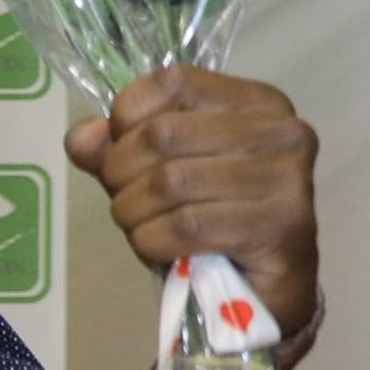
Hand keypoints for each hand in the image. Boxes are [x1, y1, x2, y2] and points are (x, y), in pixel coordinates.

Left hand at [66, 66, 320, 336]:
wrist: (263, 287)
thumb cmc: (208, 217)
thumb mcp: (154, 172)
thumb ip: (114, 146)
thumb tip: (81, 137)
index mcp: (256, 102)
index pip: (172, 81)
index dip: (127, 119)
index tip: (124, 151)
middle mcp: (281, 131)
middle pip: (162, 133)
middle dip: (120, 173)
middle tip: (125, 200)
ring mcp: (287, 179)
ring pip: (169, 182)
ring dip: (132, 212)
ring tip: (141, 227)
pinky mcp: (280, 227)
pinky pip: (185, 227)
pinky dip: (152, 242)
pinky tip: (159, 249)